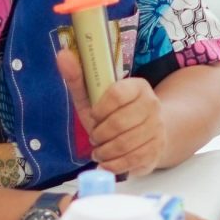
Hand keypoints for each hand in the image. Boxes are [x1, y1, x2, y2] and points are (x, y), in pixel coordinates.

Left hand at [58, 46, 163, 177]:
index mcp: (138, 86)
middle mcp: (152, 105)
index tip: (94, 115)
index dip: (99, 109)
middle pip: (120, 123)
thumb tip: (62, 55)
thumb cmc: (114, 114)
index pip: (116, 94)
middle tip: (95, 137)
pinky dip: (114, 164)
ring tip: (99, 150)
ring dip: (105, 151)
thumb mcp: (94, 97)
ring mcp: (157, 128)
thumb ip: (78, 78)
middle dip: (100, 134)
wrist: (147, 132)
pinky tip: (107, 162)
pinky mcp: (157, 150)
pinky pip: (132, 160)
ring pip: (125, 144)